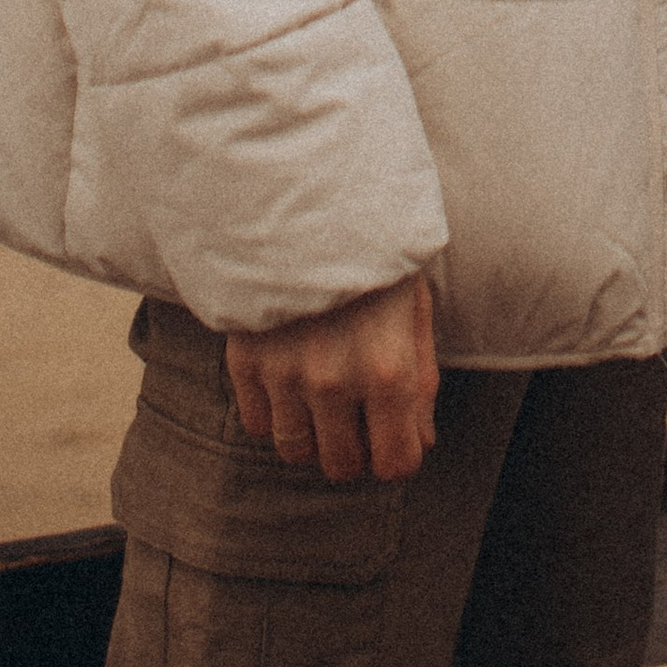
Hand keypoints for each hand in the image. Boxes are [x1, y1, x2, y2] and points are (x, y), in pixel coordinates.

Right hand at [224, 271, 438, 483]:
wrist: (311, 200)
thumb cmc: (377, 256)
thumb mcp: (416, 312)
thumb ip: (421, 383)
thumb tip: (419, 445)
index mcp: (388, 370)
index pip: (394, 464)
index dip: (397, 456)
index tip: (394, 438)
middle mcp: (334, 382)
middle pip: (342, 466)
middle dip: (356, 450)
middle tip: (358, 418)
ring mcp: (284, 375)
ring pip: (295, 453)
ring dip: (313, 436)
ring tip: (322, 399)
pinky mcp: (246, 361)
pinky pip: (257, 425)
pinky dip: (274, 415)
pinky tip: (290, 382)